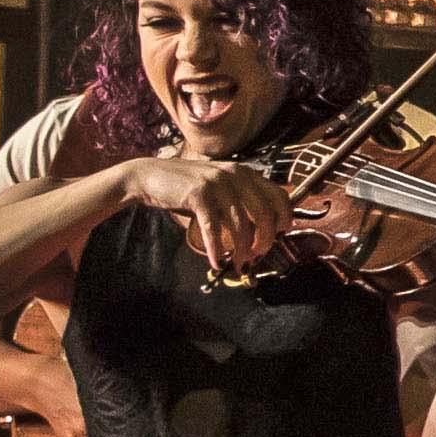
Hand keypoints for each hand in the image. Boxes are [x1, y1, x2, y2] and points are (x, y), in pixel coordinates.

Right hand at [119, 153, 287, 278]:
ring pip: (240, 224)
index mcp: (246, 173)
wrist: (150, 176)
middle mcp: (236, 175)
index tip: (279, 235)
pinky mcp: (199, 194)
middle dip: (264, 239)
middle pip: (264, 213)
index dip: (285, 218)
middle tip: (257, 255)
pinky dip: (216, 248)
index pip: (280, 195)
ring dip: (241, 249)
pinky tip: (215, 262)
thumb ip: (242, 200)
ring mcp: (218, 183)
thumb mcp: (221, 187)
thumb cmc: (188, 187)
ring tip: (238, 263)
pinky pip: (214, 228)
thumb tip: (265, 229)